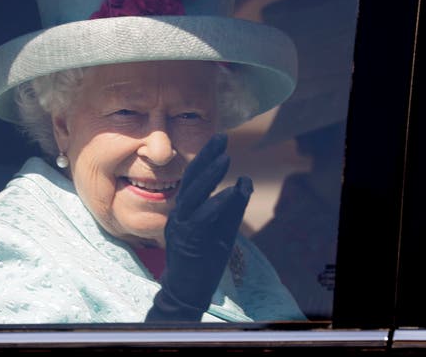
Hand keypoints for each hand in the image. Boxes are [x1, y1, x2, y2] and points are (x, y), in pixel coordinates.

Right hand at [145, 133, 252, 321]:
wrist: (187, 288)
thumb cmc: (203, 258)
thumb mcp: (222, 227)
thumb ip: (232, 205)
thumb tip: (246, 181)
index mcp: (185, 208)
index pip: (193, 176)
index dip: (206, 157)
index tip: (220, 140)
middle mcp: (179, 212)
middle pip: (190, 178)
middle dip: (206, 156)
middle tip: (221, 137)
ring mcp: (181, 225)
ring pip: (192, 195)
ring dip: (209, 176)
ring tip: (225, 159)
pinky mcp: (188, 240)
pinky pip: (201, 219)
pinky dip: (216, 204)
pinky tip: (230, 192)